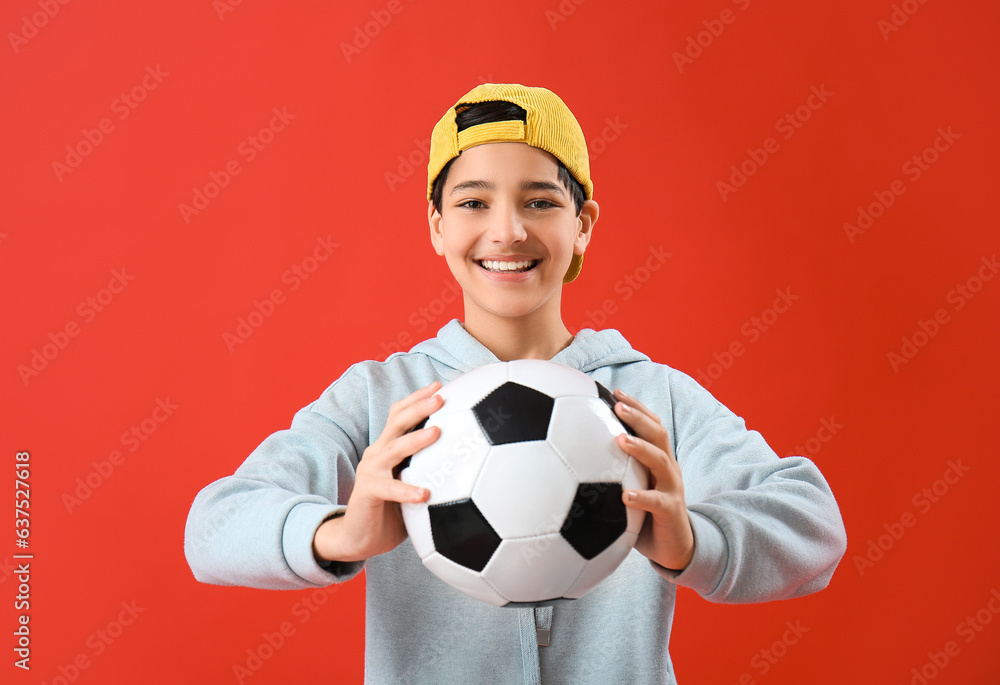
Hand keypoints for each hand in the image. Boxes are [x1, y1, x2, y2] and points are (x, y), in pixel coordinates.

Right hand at [312, 380, 442, 562]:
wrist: (358, 537)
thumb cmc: (391, 511)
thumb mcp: (413, 485)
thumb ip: (430, 473)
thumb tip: (470, 465)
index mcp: (388, 447)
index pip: (400, 414)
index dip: (417, 398)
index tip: (440, 385)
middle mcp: (377, 453)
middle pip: (397, 421)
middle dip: (419, 406)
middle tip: (440, 397)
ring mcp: (371, 471)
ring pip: (394, 449)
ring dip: (415, 440)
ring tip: (436, 432)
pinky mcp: (367, 492)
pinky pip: (389, 489)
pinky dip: (407, 490)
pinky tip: (425, 493)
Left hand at [613, 388, 694, 570]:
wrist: (675, 548)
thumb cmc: (644, 516)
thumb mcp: (629, 488)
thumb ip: (611, 473)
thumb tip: (571, 461)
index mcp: (657, 460)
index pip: (650, 425)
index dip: (636, 407)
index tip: (614, 392)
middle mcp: (667, 468)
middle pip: (657, 433)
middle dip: (638, 416)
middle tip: (617, 406)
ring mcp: (671, 488)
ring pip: (660, 461)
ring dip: (641, 448)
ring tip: (621, 440)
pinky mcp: (671, 511)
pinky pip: (656, 502)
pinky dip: (641, 497)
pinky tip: (624, 497)